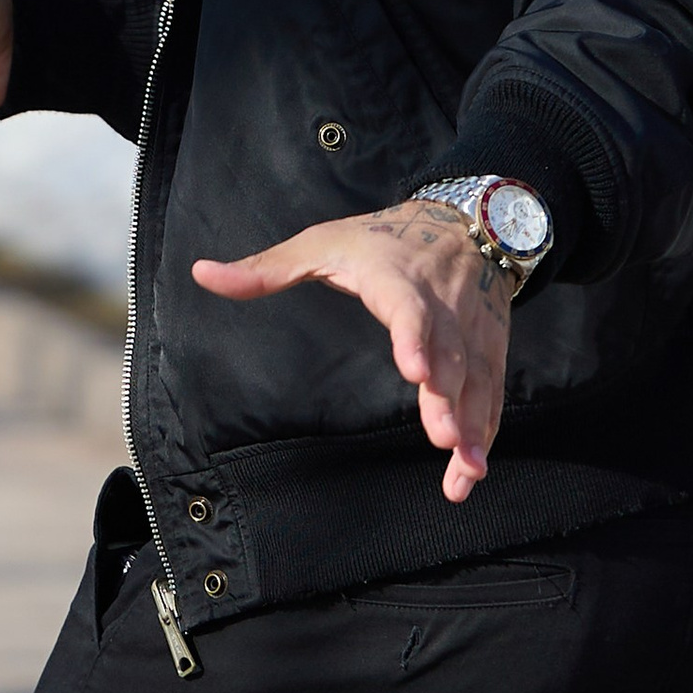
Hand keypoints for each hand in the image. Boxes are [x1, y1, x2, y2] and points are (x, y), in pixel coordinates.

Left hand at [192, 202, 511, 499]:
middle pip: (447, 352)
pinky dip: (486, 429)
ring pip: (475, 378)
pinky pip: (491, 392)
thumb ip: (265, 268)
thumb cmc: (381, 238)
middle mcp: (439, 304)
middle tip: (443, 438)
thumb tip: (201, 274)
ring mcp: (469, 328)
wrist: (465, 222)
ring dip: (471, 425)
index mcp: (395, 275)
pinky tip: (473, 470)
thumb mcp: (321, 243)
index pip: (406, 305)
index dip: (413, 336)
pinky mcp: (489, 348)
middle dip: (447, 397)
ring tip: (464, 469)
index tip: (414, 369)